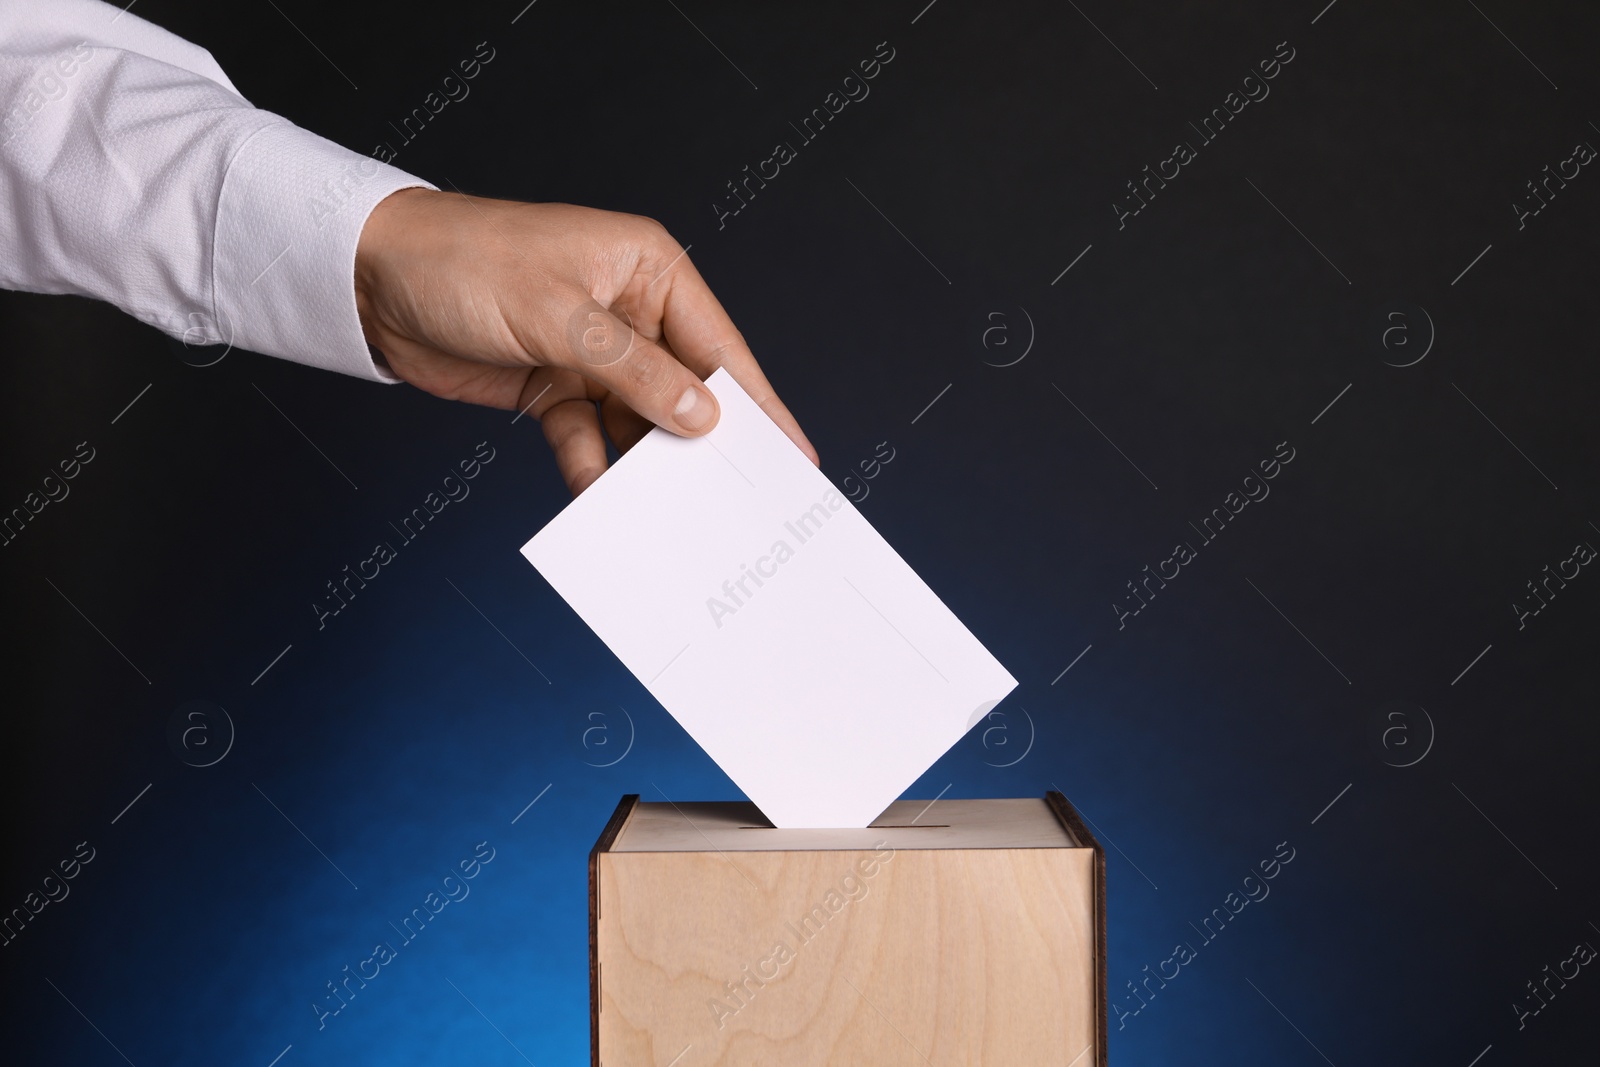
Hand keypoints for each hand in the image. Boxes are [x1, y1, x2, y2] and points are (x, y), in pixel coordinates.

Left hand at [354, 188, 816, 493]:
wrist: (367, 279)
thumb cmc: (463, 261)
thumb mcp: (558, 313)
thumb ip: (633, 370)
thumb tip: (703, 416)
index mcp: (648, 269)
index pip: (719, 344)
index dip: (759, 401)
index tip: (793, 454)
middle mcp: (630, 311)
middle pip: (687, 388)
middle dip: (708, 441)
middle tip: (742, 499)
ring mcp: (592, 354)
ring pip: (640, 423)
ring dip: (648, 465)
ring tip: (673, 514)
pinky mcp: (553, 388)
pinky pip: (588, 441)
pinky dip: (591, 470)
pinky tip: (597, 501)